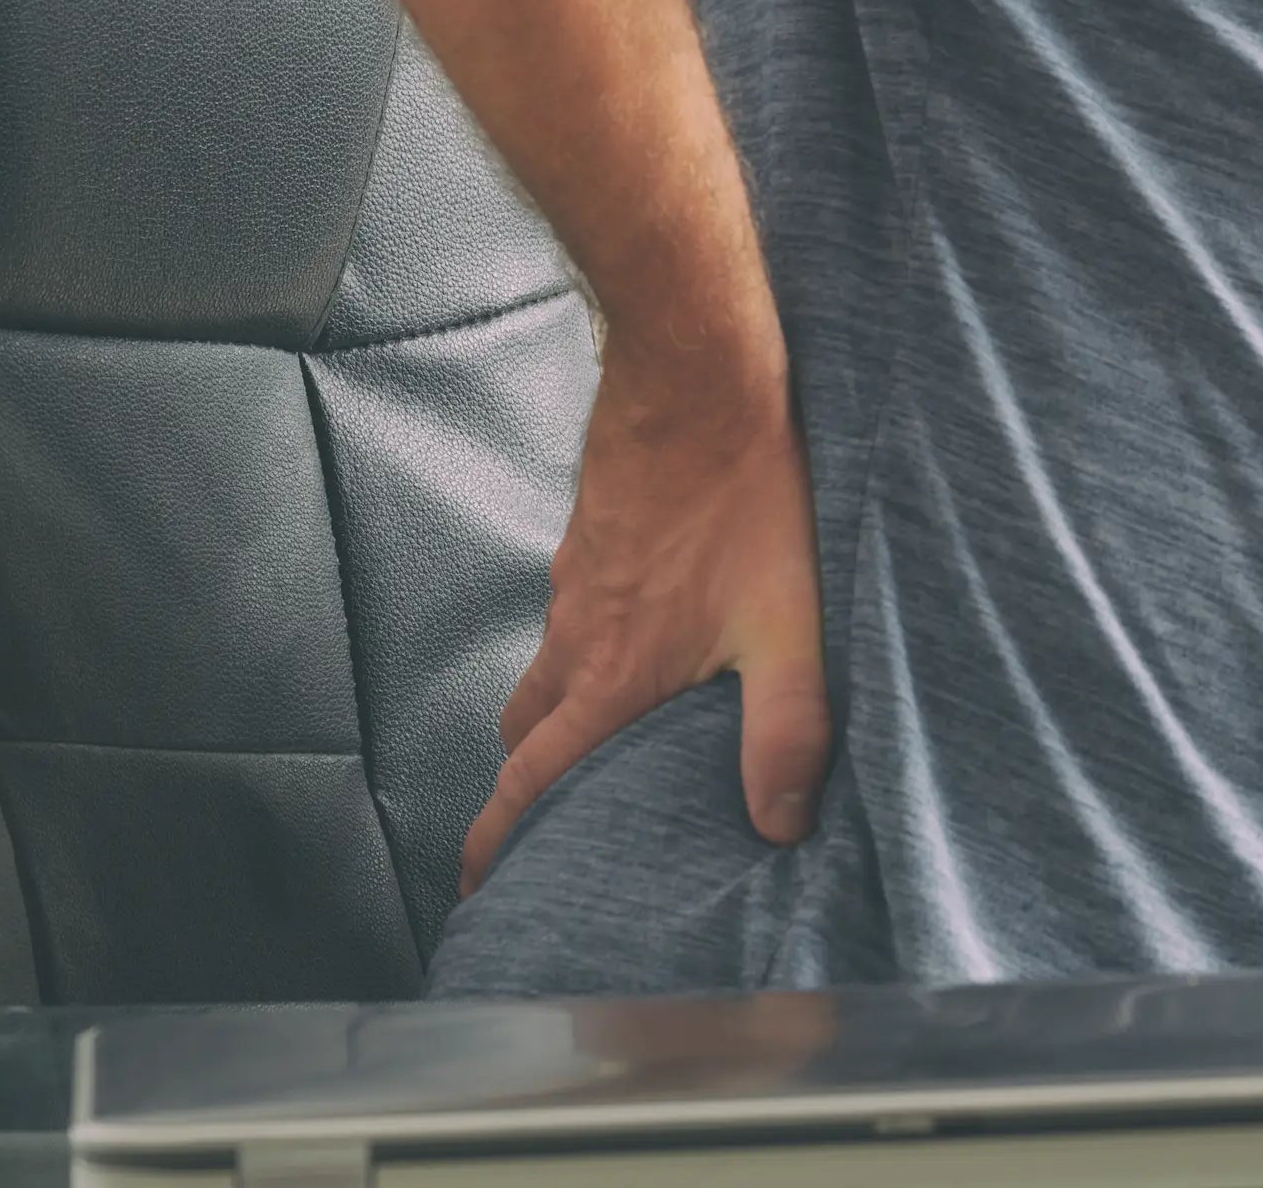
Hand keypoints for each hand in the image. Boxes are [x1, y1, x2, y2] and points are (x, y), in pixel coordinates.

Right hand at [460, 355, 832, 893]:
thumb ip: (786, 730)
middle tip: (541, 820)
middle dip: (524, 784)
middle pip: (527, 732)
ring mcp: (576, 581)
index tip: (475, 880)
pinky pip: (569, 612)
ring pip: (545, 667)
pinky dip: (584, 645)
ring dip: (556, 712)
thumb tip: (782, 823)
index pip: (531, 779)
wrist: (699, 381)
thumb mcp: (787, 626)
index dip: (497, 838)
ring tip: (598, 736)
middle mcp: (577, 634)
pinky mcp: (591, 538)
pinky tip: (640, 634)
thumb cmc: (745, 498)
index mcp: (611, 675)